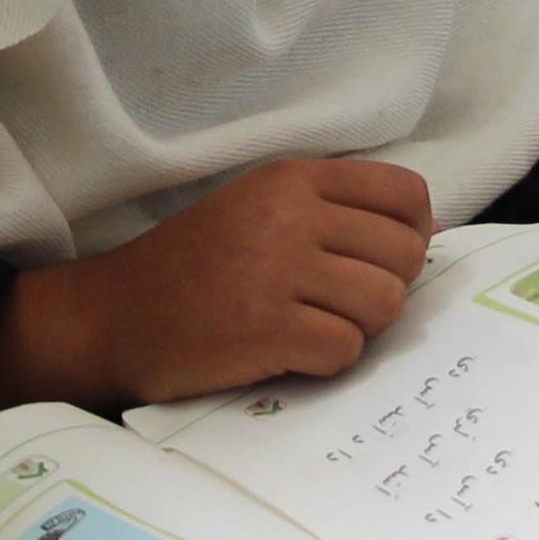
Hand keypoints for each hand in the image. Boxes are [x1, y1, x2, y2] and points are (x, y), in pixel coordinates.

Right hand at [0, 159, 433, 410]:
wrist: (114, 316)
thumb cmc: (194, 266)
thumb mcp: (259, 208)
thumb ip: (331, 211)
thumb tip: (424, 238)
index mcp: (293, 177)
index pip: (406, 195)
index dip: (413, 236)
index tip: (381, 263)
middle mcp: (291, 214)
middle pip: (404, 255)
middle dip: (387, 289)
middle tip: (341, 305)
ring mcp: (278, 270)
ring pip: (386, 304)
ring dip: (360, 328)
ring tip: (315, 328)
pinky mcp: (266, 328)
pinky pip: (346, 349)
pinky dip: (328, 361)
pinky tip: (290, 354)